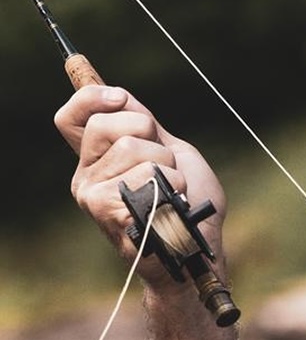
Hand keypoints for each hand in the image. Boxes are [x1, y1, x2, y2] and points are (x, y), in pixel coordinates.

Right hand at [54, 85, 227, 290]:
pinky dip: (171, 184)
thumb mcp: (171, 151)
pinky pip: (145, 174)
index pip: (71, 118)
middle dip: (151, 136)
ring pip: (131, 147)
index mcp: (98, 160)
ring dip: (168, 165)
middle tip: (165, 166)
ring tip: (171, 190)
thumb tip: (119, 95)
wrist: (199, 244)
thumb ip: (144, 126)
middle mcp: (87, 177)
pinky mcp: (106, 210)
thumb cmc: (190, 201)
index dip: (91, 99)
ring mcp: (92, 195)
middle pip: (109, 125)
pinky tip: (170, 204)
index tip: (120, 98)